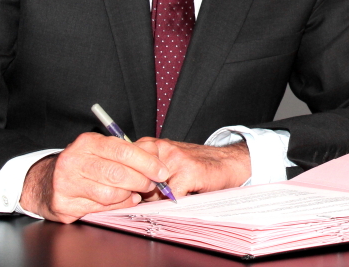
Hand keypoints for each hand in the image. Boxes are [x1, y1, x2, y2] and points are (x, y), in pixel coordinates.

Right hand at [18, 132, 169, 222]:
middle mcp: (74, 161)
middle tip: (152, 184)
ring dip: (129, 195)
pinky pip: (100, 207)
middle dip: (142, 181)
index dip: (147, 163)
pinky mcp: (64, 204)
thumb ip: (129, 152)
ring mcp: (66, 183)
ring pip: (110, 193)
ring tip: (135, 192)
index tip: (162, 172)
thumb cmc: (83, 164)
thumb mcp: (102, 150)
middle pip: (118, 174)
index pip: (123, 151)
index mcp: (87, 143)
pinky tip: (123, 200)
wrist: (45, 182)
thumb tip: (158, 161)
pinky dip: (117, 205)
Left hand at [133, 138, 249, 199]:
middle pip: (134, 181)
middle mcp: (160, 148)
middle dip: (141, 195)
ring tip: (172, 195)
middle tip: (156, 196)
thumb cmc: (194, 166)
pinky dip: (173, 203)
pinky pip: (170, 197)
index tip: (133, 196)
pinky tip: (183, 196)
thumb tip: (122, 196)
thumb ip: (144, 173)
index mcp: (150, 145)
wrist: (226, 162)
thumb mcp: (165, 163)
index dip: (125, 187)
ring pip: (151, 191)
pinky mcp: (189, 171)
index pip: (123, 168)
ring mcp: (175, 159)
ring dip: (158, 200)